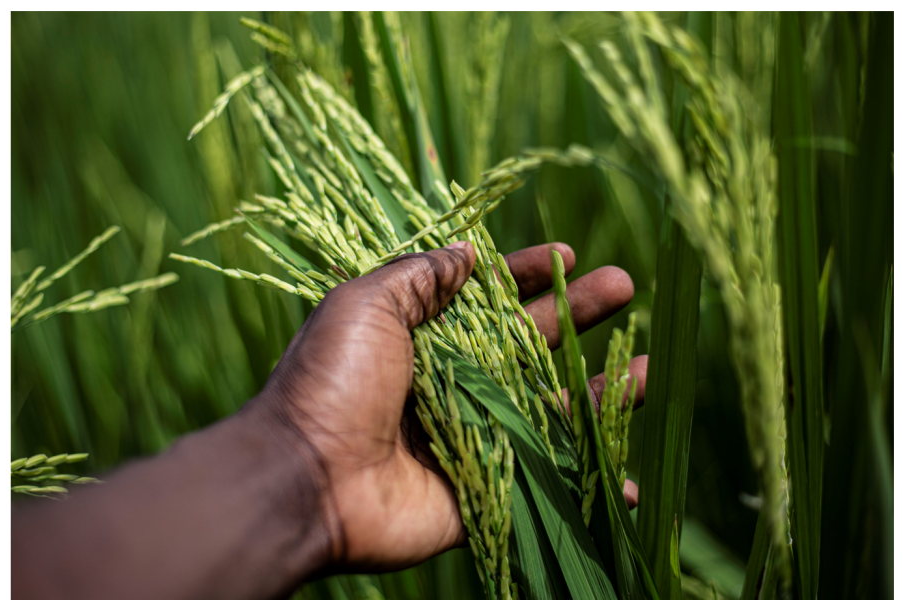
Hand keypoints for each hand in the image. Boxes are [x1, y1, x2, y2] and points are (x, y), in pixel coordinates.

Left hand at [247, 240, 647, 573]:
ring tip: (650, 370)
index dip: (528, 275)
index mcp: (423, 337)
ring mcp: (471, 436)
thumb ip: (419, 277)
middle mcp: (452, 382)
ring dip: (599, 392)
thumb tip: (467, 252)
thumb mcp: (365, 304)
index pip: (487, 299)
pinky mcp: (483, 488)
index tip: (568, 255)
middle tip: (624, 286)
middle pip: (529, 345)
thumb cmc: (332, 381)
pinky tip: (629, 478)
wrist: (306, 478)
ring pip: (548, 409)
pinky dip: (586, 481)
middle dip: (578, 315)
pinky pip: (545, 479)